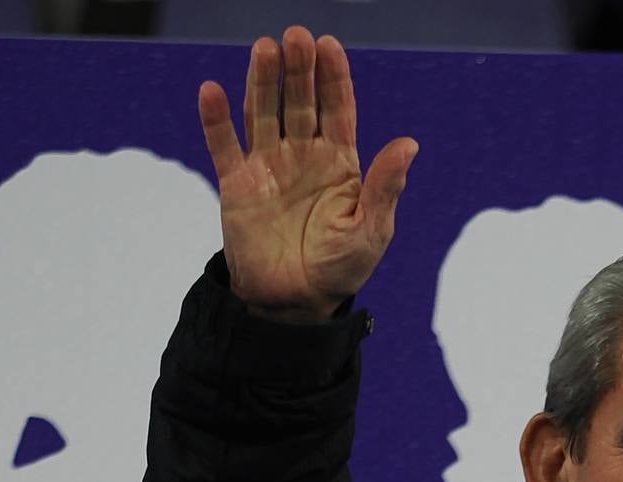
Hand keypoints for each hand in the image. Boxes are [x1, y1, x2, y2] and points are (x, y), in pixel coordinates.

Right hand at [198, 27, 416, 321]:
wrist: (295, 303)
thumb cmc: (340, 269)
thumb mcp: (371, 230)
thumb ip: (385, 186)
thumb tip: (409, 144)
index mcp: (340, 162)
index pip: (338, 109)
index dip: (334, 77)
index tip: (330, 45)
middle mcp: (303, 155)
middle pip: (300, 101)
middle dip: (299, 69)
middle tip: (296, 37)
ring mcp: (268, 166)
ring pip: (263, 112)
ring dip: (262, 80)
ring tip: (265, 49)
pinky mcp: (237, 184)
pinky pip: (224, 145)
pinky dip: (216, 119)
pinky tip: (212, 91)